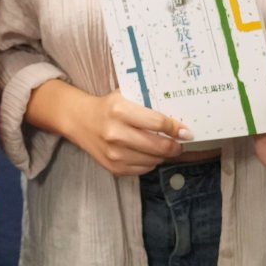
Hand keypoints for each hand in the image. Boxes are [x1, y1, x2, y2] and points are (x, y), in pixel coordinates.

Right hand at [68, 89, 185, 176]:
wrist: (80, 121)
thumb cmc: (108, 107)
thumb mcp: (124, 96)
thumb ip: (147, 103)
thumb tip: (178, 117)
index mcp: (120, 111)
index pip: (158, 122)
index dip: (176, 128)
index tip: (186, 131)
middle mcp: (116, 133)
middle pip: (158, 146)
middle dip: (175, 146)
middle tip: (180, 143)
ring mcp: (114, 153)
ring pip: (153, 160)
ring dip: (163, 155)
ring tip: (163, 147)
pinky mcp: (114, 168)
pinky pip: (143, 169)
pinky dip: (150, 163)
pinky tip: (148, 153)